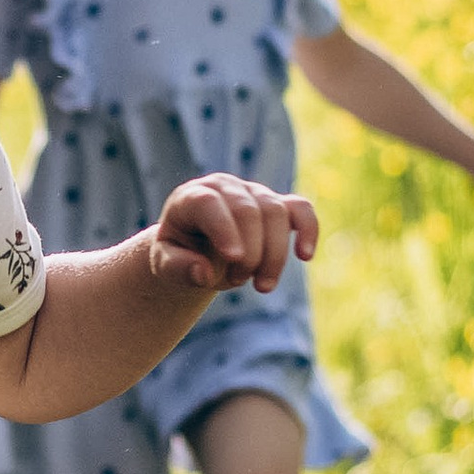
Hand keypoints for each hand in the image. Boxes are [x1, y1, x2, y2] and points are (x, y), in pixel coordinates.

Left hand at [149, 174, 319, 294]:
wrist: (197, 249)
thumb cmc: (180, 254)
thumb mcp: (166, 264)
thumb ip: (178, 268)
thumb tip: (203, 273)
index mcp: (191, 197)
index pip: (210, 204)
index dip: (224, 229)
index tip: (234, 259)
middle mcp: (225, 187)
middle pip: (248, 210)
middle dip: (250, 252)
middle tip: (238, 282)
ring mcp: (253, 193)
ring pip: (276, 212)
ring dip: (274, 254)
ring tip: (262, 286)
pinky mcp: (277, 205)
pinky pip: (300, 209)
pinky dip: (308, 229)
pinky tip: (305, 256)